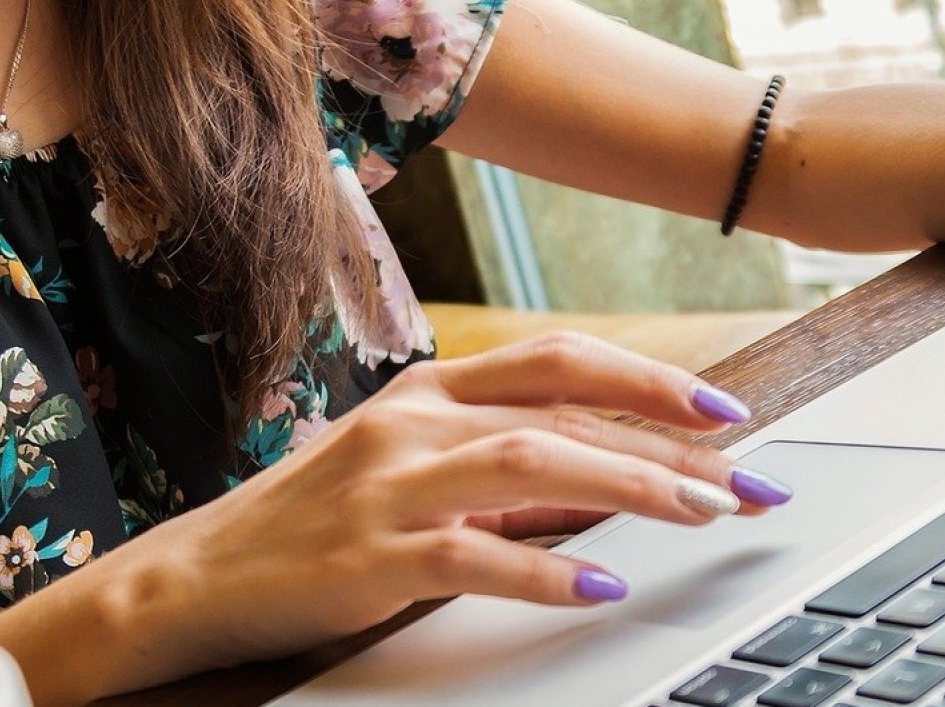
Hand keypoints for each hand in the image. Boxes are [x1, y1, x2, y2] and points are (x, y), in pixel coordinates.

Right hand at [0, 332, 795, 700]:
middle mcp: (413, 422)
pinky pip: (474, 553)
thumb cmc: (313, 529)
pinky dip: (546, 566)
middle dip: (670, 442)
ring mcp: (390, 485)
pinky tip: (600, 582)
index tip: (726, 413)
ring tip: (702, 515)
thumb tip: (611, 483)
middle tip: (749, 479)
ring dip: (630, 486)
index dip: (649, 380)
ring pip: (532, 462)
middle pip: (564, 409)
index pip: (558, 361)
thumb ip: (503, 474)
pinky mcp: (371, 555)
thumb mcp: (411, 478)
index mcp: (428, 392)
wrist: (195, 579)